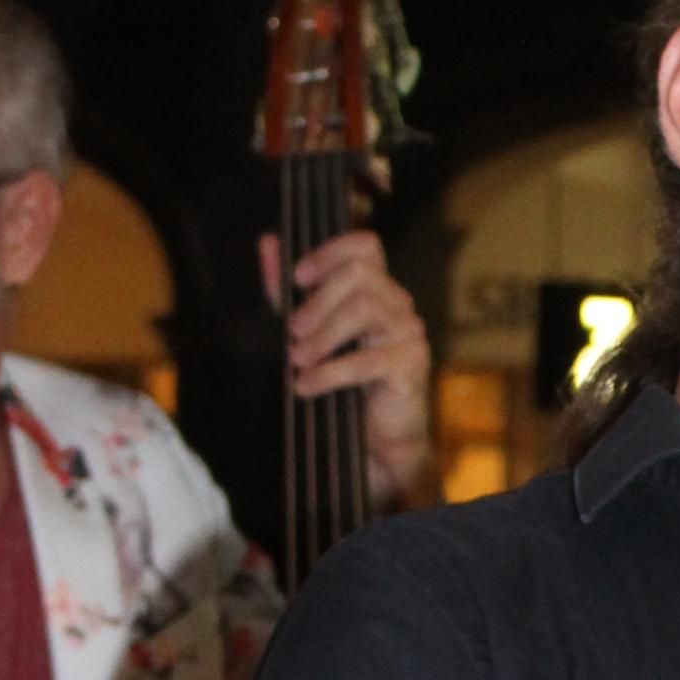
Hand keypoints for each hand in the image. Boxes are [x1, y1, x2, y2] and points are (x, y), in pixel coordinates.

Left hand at [262, 227, 437, 510]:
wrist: (379, 436)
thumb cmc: (346, 380)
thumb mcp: (310, 329)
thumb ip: (289, 290)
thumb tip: (269, 243)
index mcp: (376, 288)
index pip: (365, 246)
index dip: (330, 253)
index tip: (299, 278)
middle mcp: (397, 303)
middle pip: (360, 274)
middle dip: (319, 300)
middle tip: (292, 330)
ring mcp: (408, 332)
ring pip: (365, 308)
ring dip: (323, 334)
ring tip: (296, 359)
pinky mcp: (411, 364)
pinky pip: (369, 359)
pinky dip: (331, 373)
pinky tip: (306, 385)